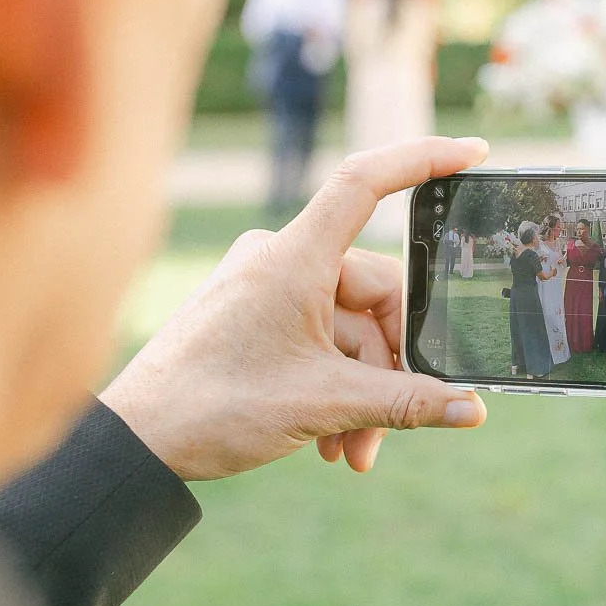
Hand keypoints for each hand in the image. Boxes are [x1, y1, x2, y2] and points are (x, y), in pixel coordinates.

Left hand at [101, 138, 490, 480]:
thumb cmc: (212, 409)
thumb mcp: (324, 405)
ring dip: (361, 389)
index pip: (366, 182)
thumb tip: (472, 411)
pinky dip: (332, 383)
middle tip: (389, 427)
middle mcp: (279, 260)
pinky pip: (317, 337)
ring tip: (352, 451)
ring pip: (348, 327)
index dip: (422, 160)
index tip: (471, 154)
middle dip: (389, 365)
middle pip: (373, 291)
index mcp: (293, 259)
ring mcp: (264, 286)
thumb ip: (405, 402)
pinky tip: (328, 438)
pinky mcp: (252, 314)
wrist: (134, 443)